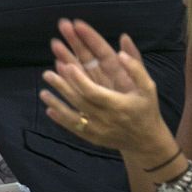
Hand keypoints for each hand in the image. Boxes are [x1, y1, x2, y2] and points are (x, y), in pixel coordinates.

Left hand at [39, 19, 172, 162]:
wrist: (146, 141)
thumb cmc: (146, 109)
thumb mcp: (148, 87)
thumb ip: (136, 68)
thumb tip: (121, 50)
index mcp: (118, 104)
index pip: (94, 92)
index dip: (80, 80)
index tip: (67, 66)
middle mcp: (106, 118)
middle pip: (80, 101)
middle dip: (63, 87)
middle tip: (47, 74)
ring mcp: (98, 130)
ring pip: (74, 116)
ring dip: (57, 103)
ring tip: (42, 92)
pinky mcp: (93, 138)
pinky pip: (75, 129)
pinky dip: (61, 120)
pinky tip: (49, 110)